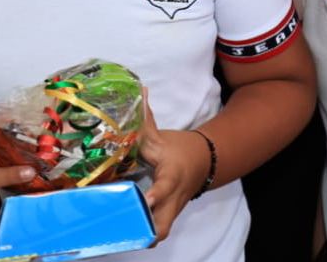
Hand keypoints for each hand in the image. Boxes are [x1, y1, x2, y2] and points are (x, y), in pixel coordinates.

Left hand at [138, 89, 211, 242]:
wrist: (205, 162)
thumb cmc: (179, 149)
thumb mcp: (162, 137)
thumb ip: (147, 119)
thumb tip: (140, 91)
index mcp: (172, 175)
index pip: (165, 187)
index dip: (156, 195)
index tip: (147, 200)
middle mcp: (173, 197)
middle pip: (164, 224)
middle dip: (148, 231)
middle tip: (125, 230)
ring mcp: (171, 210)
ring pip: (162, 232)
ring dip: (144, 235)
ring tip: (121, 235)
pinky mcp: (168, 216)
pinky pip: (157, 230)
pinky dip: (144, 234)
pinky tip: (125, 232)